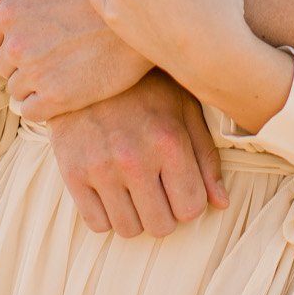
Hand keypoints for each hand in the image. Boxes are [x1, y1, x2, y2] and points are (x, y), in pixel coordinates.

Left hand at [0, 0, 152, 118]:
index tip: (34, 37)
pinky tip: (65, 88)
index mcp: (8, 12)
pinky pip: (32, 111)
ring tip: (63, 68)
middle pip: (1, 65)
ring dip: (33, 83)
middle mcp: (16, 44)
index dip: (9, 38)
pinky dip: (44, 104)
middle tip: (53, 52)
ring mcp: (35, 73)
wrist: (145, 14)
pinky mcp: (57, 99)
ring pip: (16, 89)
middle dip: (21, 60)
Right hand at [47, 70, 227, 237]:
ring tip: (135, 190)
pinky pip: (96, 223)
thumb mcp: (184, 109)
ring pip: (128, 230)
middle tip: (159, 191)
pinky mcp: (72, 172)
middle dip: (165, 213)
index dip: (190, 202)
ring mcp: (100, 167)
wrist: (87, 65)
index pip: (190, 208)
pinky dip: (107, 215)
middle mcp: (134, 158)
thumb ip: (205, 157)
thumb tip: (221, 203)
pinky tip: (112, 191)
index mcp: (168, 141)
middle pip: (160, 226)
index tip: (182, 188)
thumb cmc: (145, 87)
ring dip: (136, 216)